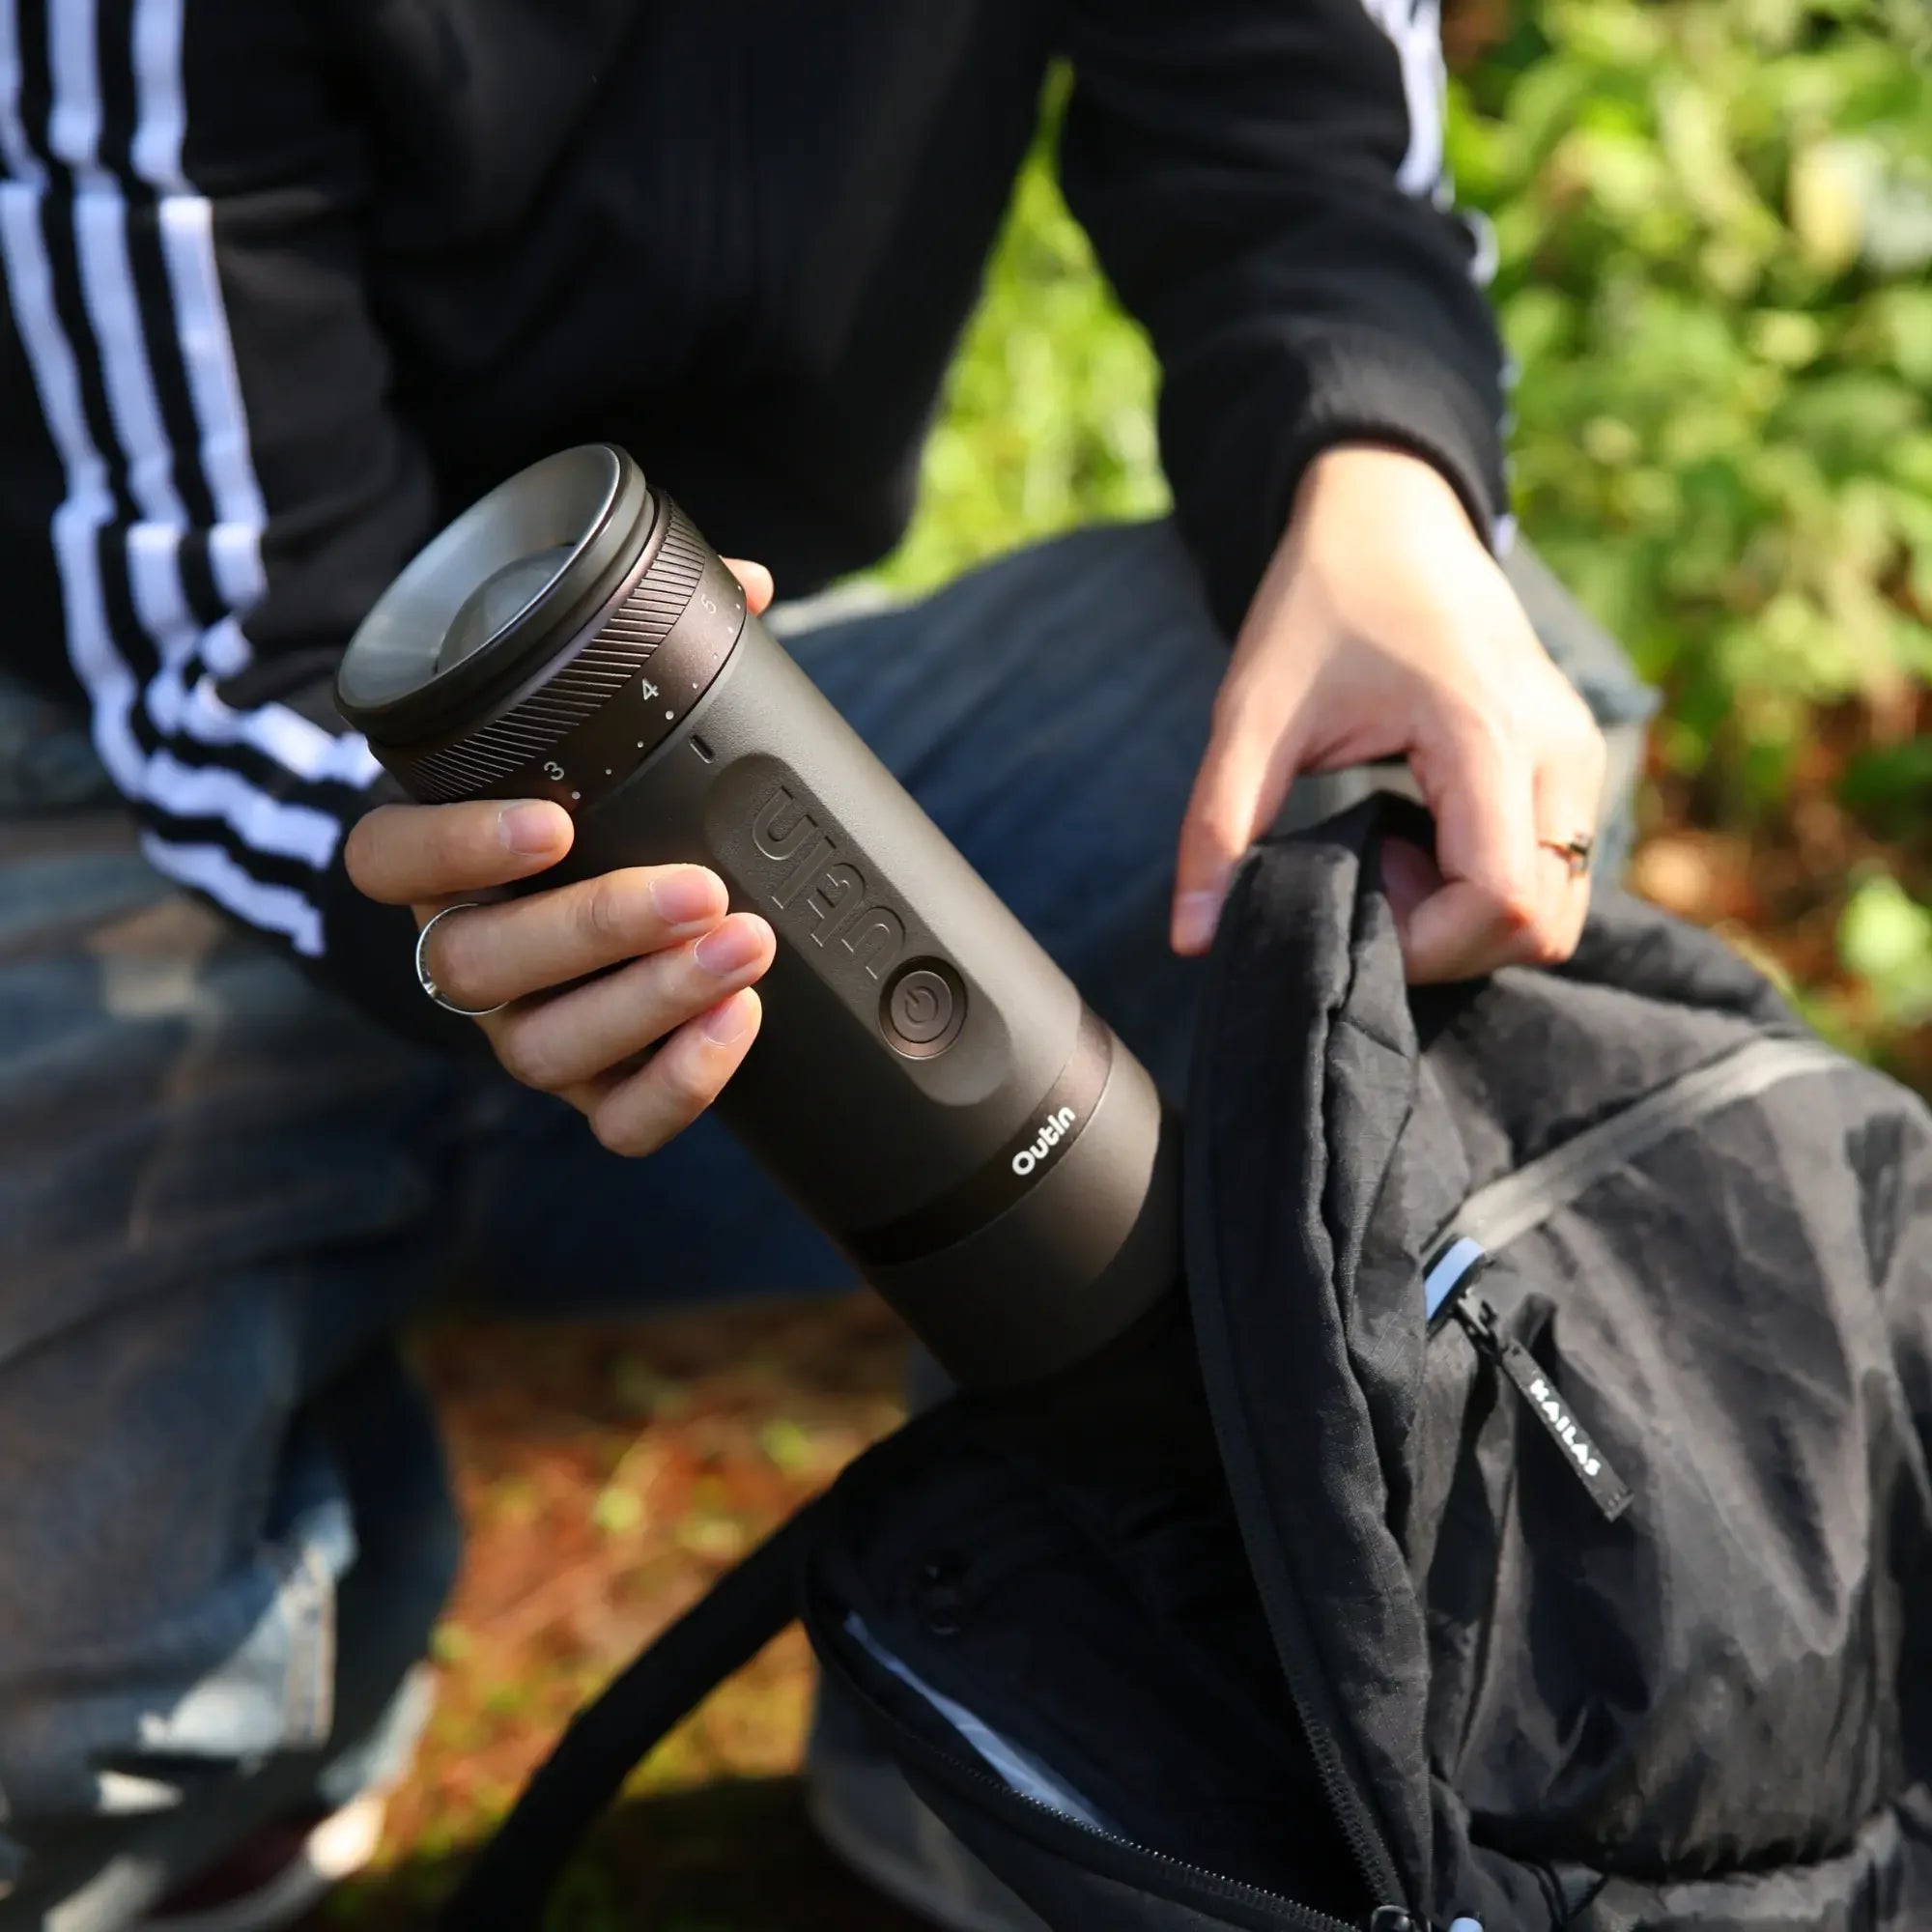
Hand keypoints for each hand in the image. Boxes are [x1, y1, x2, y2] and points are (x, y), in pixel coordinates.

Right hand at [344, 559, 779, 1156]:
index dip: (460, 846)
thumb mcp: (595, 729)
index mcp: (436, 859)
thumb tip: (745, 586)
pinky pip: (614, 1121)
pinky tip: (736, 1024)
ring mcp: (518, 1029)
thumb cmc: (588, 801)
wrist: (593, 905)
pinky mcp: (588, 1086)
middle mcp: (462, 951)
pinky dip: (676, 1087)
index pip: (390, 861)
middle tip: (704, 888)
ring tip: (747, 949)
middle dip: (599, 930)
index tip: (554, 821)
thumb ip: (653, 654)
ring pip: (543, 1048)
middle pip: (479, 965)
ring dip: (650, 1002)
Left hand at [1171, 446, 1606, 980]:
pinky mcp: (1573, 761)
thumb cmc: (1321, 603)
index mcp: (1487, 732)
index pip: (1502, 898)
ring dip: (1471, 922)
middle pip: (1541, 924)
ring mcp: (1578, 755)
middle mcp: (1558, 749)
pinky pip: (1556, 871)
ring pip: (1557, 909)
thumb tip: (1191, 940)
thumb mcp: (1251, 712)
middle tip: (1366, 882)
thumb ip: (1218, 826)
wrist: (1390, 519)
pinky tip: (1419, 842)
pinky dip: (1489, 890)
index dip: (1427, 940)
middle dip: (1448, 942)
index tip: (1357, 896)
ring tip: (1390, 859)